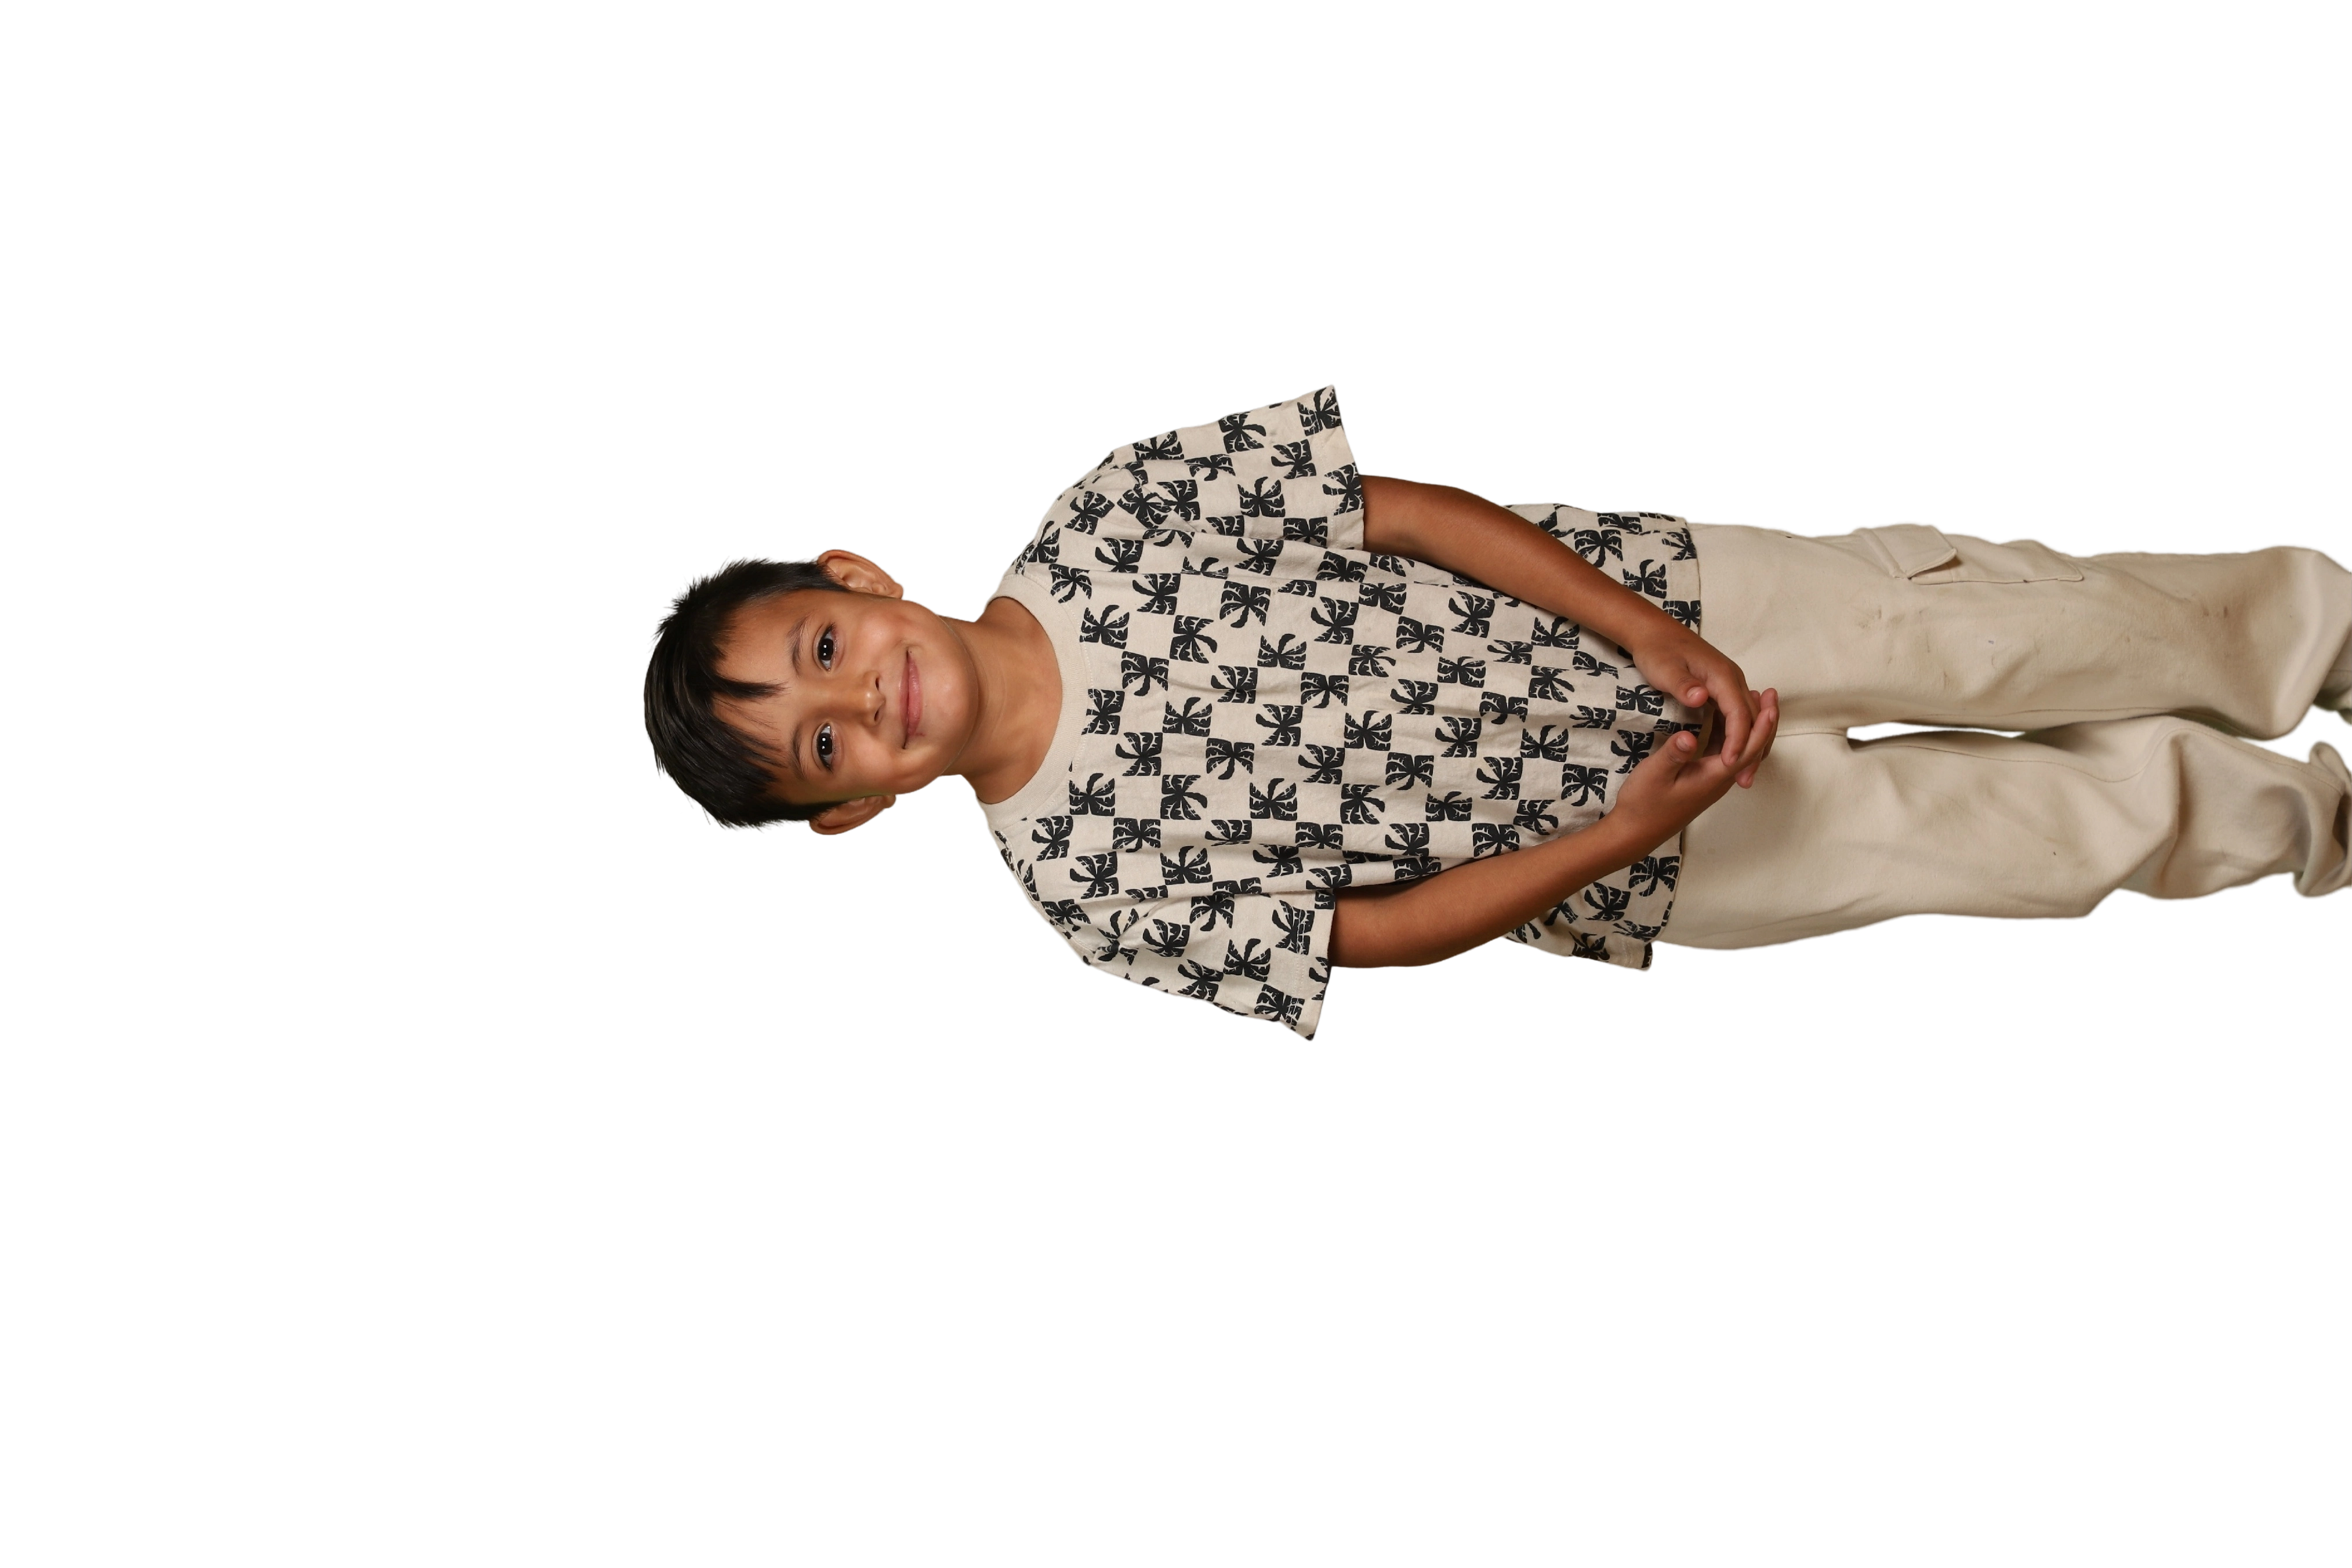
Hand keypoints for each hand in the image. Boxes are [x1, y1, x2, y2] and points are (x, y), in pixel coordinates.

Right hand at [1609, 687, 1780, 845]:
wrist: (1635, 831)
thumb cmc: (1644, 804)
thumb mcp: (1654, 774)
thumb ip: (1673, 755)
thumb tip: (1688, 736)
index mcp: (1713, 776)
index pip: (1747, 749)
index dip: (1761, 726)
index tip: (1769, 704)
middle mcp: (1719, 778)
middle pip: (1753, 749)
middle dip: (1765, 722)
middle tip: (1770, 694)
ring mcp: (1712, 779)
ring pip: (1742, 749)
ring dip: (1751, 725)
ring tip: (1754, 699)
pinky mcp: (1703, 777)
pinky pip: (1727, 751)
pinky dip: (1733, 731)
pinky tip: (1726, 717)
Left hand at [1630, 625, 1768, 786]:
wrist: (1654, 632)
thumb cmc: (1658, 651)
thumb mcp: (1665, 669)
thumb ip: (1683, 685)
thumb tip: (1701, 698)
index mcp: (1723, 676)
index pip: (1739, 714)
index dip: (1737, 741)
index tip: (1730, 765)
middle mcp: (1733, 680)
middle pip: (1752, 720)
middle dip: (1750, 752)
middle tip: (1744, 782)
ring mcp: (1729, 685)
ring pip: (1747, 721)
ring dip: (1747, 748)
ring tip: (1742, 777)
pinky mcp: (1721, 691)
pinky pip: (1735, 718)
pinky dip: (1736, 738)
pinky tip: (1728, 758)